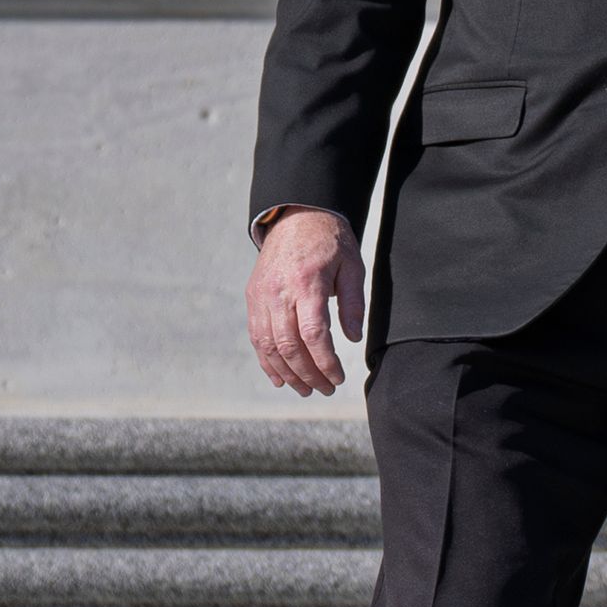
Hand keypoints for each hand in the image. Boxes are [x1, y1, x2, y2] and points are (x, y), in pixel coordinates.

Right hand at [245, 207, 364, 395]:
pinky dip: (266, 360)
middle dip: (308, 374)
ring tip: (306, 389)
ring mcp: (261, 296)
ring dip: (287, 372)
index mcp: (306, 284)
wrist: (297, 217)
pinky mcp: (253, 297)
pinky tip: (280, 377)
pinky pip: (256, 335)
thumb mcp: (353, 266)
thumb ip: (352, 303)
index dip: (325, 361)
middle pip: (289, 345)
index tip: (339, 377)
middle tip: (326, 389)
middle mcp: (278, 292)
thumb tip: (353, 339)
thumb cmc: (331, 242)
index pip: (313, 334)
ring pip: (268, 345)